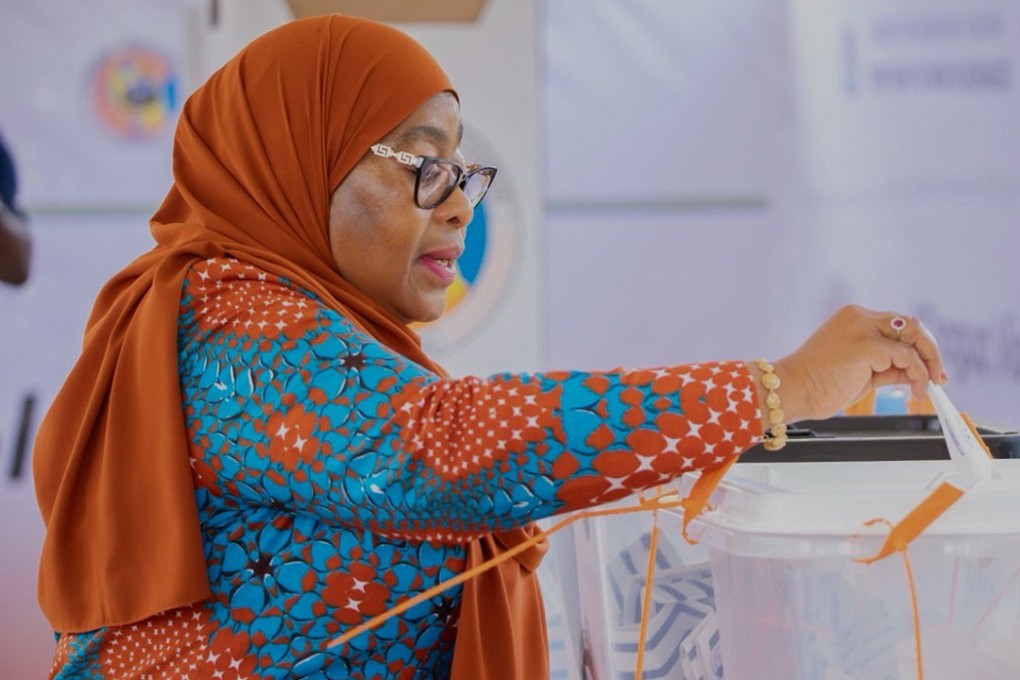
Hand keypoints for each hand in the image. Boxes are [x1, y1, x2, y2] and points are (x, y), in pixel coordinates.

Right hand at [763, 305, 946, 422]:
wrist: (792, 391)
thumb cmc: (818, 385)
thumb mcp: (861, 374)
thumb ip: (887, 367)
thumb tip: (916, 374)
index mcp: (853, 319)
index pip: (898, 326)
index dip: (919, 347)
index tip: (931, 371)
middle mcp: (859, 317)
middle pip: (911, 325)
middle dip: (931, 352)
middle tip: (938, 378)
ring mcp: (862, 329)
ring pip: (913, 336)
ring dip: (928, 363)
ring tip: (927, 388)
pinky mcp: (866, 346)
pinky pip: (906, 357)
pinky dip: (918, 373)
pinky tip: (917, 390)